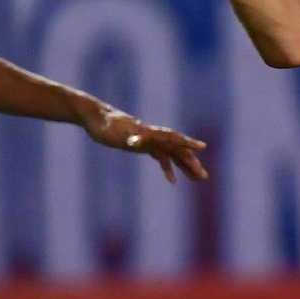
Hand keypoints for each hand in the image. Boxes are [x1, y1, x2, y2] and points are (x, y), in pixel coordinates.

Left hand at [82, 103, 209, 183]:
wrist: (96, 117)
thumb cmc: (104, 125)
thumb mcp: (114, 131)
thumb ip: (127, 135)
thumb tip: (135, 141)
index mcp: (149, 133)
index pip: (172, 138)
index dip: (187, 143)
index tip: (203, 147)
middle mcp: (153, 137)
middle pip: (177, 149)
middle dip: (191, 162)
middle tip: (204, 176)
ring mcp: (150, 142)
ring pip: (173, 155)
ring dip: (185, 166)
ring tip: (198, 179)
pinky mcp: (144, 147)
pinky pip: (161, 158)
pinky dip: (168, 168)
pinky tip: (173, 181)